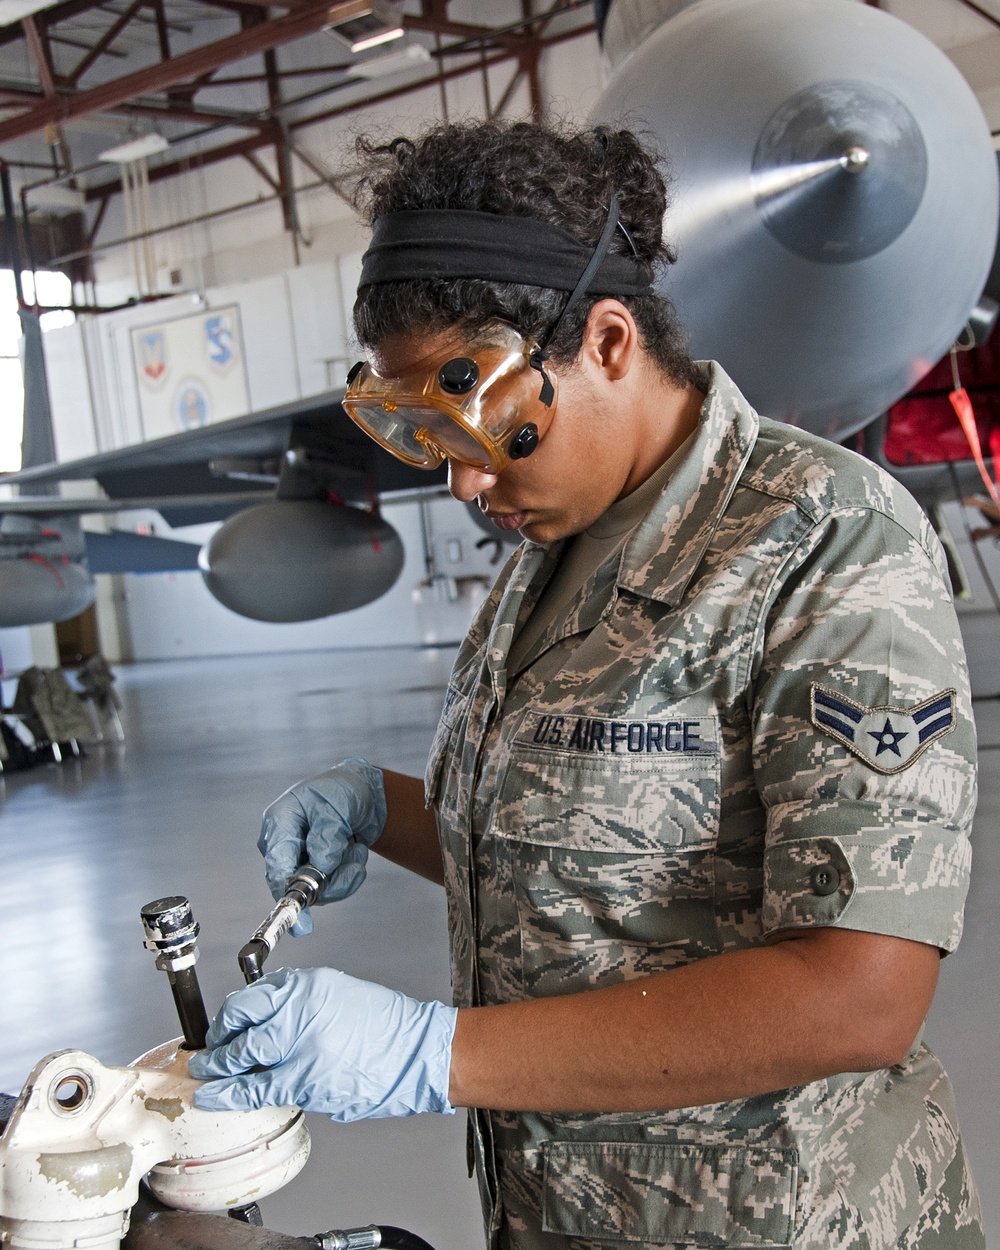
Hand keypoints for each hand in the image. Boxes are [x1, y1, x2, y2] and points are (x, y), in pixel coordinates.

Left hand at [187, 967, 456, 1120]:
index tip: (222, 1026)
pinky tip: (215, 1096)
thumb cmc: (382, 1023)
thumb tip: (265, 1019)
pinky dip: (231, 1094)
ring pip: (242, 1058)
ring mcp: (298, 1046)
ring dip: (217, 1070)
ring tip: (202, 1075)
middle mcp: (298, 1010)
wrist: (414, 1053)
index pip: (250, 997)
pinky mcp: (303, 1081)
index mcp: (307, 986)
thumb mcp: (336, 992)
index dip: (230, 1016)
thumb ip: (298, 1002)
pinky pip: (257, 1089)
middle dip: (218, 1042)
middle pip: (240, 1025)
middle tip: (206, 1052)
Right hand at [259, 758, 385, 933]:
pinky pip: (332, 890)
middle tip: (355, 856)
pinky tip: (355, 852)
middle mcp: (283, 846)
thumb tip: (321, 866)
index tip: (298, 913)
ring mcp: (297, 862)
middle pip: (296, 884)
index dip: (287, 888)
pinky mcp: (313, 875)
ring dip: (345, 873)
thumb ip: (328, 834)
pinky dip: (350, 874)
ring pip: (318, 892)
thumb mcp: (339, 804)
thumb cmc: (342, 792)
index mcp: (279, 822)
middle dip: (331, 878)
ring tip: (357, 847)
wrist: (362, 796)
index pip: (278, 862)